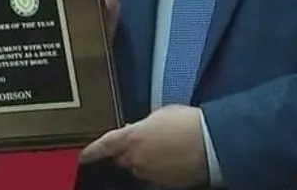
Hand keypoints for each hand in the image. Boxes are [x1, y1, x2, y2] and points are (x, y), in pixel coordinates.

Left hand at [77, 105, 207, 187]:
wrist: (212, 143)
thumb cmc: (189, 124)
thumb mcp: (161, 115)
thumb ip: (141, 125)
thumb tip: (135, 130)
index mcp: (132, 138)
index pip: (104, 146)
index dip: (92, 152)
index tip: (84, 157)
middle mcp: (137, 159)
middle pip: (122, 159)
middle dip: (127, 152)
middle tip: (143, 143)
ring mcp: (150, 174)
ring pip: (138, 169)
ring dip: (144, 161)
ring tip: (164, 149)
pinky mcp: (165, 185)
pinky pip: (154, 178)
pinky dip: (158, 170)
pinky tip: (171, 161)